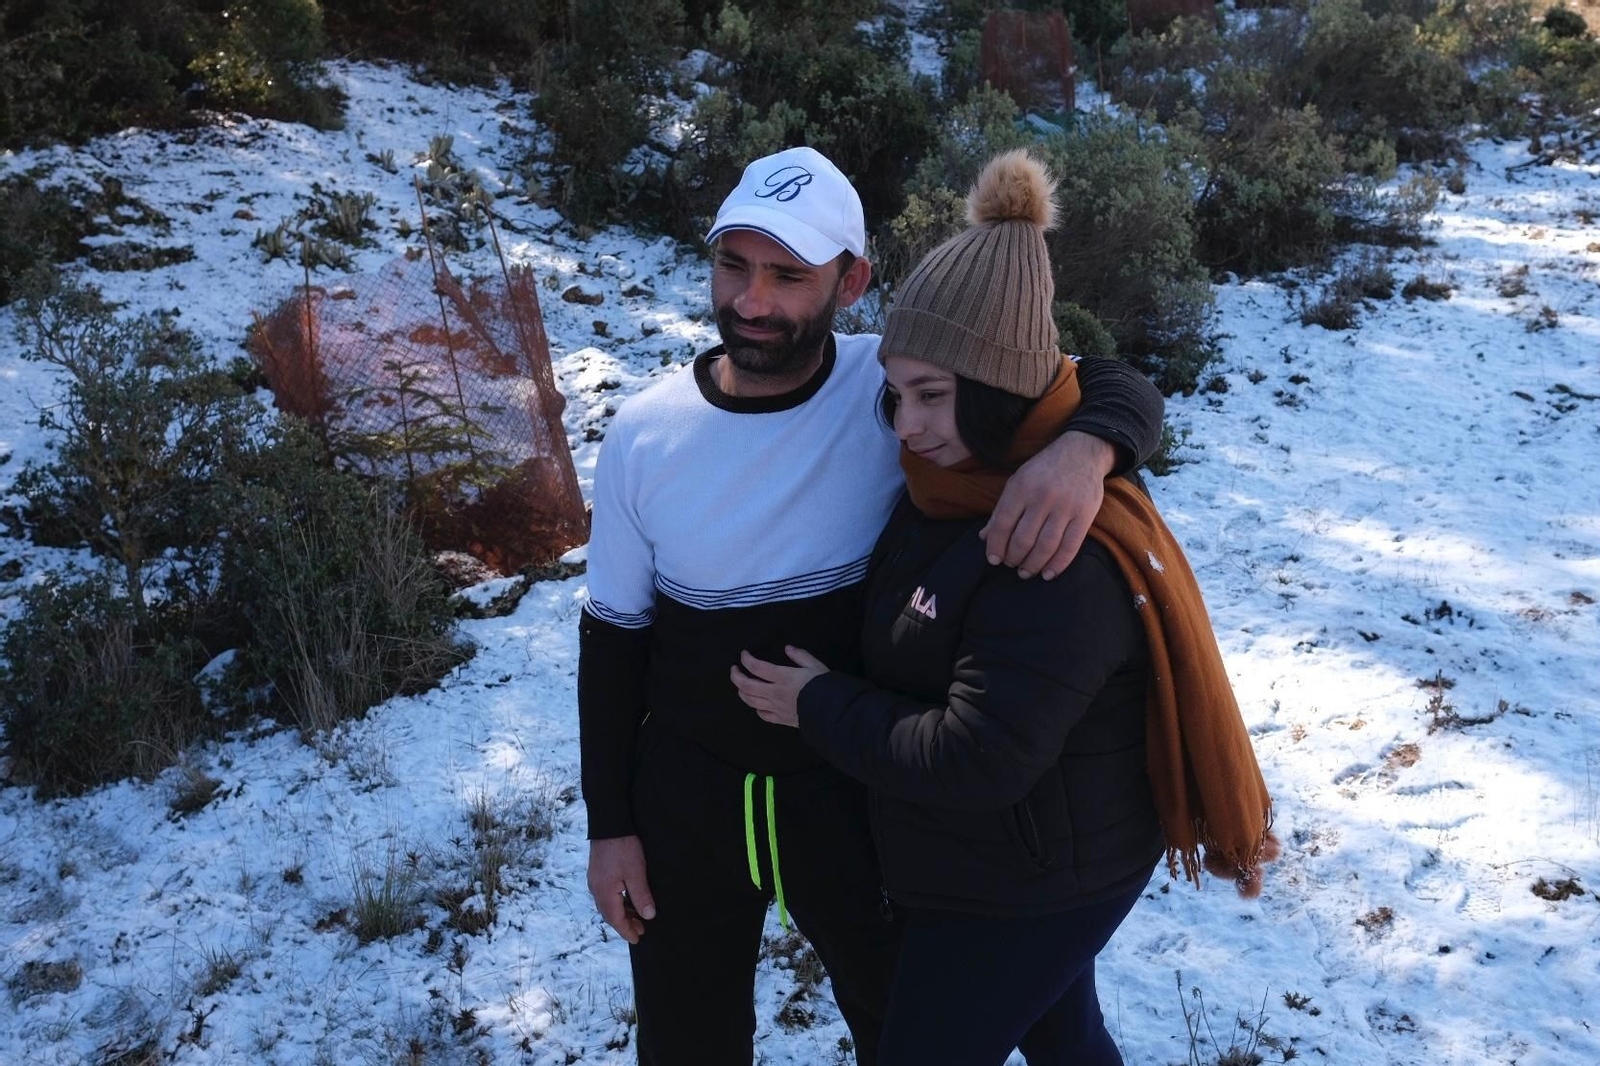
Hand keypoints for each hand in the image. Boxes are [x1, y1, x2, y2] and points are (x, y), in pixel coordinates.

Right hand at [587, 835, 655, 943]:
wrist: (609, 823)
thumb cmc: (623, 847)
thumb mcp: (636, 873)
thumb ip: (641, 896)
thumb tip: (648, 916)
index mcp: (604, 893)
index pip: (615, 920)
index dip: (627, 931)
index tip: (637, 940)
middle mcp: (596, 889)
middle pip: (610, 914)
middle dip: (625, 924)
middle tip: (641, 930)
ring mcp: (595, 880)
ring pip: (608, 904)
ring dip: (622, 913)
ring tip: (637, 917)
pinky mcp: (597, 872)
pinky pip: (607, 895)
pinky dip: (618, 902)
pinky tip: (627, 899)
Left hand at [731, 646, 829, 727]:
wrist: (832, 713)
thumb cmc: (824, 687)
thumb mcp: (815, 666)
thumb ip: (800, 656)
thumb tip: (788, 648)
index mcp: (783, 677)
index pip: (757, 667)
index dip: (747, 659)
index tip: (744, 654)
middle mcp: (775, 693)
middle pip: (747, 685)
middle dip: (736, 676)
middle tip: (734, 669)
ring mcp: (776, 708)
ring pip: (751, 701)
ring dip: (741, 692)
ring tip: (741, 685)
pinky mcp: (781, 720)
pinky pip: (763, 715)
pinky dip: (756, 708)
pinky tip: (757, 704)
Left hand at [981, 430, 1115, 580]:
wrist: (1081, 452)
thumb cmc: (1044, 471)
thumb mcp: (1017, 482)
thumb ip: (1001, 510)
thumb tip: (984, 537)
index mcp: (1022, 487)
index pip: (1003, 524)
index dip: (996, 546)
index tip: (993, 560)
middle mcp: (1042, 497)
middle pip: (1023, 539)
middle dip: (1014, 558)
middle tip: (1011, 565)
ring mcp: (1065, 507)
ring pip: (1046, 546)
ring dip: (1033, 565)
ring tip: (1026, 572)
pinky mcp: (1085, 515)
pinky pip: (1070, 547)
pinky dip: (1057, 565)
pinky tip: (1048, 574)